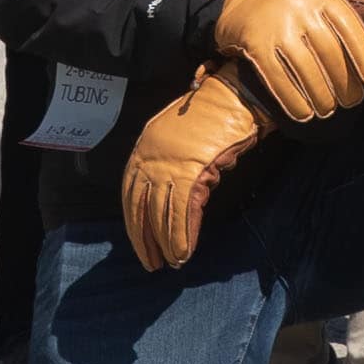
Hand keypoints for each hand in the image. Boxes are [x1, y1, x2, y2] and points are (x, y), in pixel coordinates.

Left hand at [116, 71, 267, 267]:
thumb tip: (166, 197)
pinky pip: (181, 213)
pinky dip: (182, 236)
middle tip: (152, 263)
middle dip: (145, 240)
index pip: (131, 196)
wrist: (232, 99)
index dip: (135, 224)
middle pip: (141, 209)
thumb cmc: (210, 116)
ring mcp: (169, 166)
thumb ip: (166, 164)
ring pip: (161, 215)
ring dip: (166, 243)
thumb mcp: (177, 139)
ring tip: (172, 263)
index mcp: (142, 149)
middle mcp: (149, 158)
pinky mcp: (191, 173)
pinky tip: (184, 252)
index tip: (142, 244)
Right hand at [206, 0, 363, 126]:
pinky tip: (303, 113)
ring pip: (306, 70)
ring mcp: (275, 25)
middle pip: (329, 53)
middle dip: (344, 84)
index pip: (350, 27)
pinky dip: (292, 100)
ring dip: (320, 97)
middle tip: (351, 102)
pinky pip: (278, 78)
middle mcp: (299, 6)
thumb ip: (349, 11)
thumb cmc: (292, 0)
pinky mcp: (254, 43)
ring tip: (327, 110)